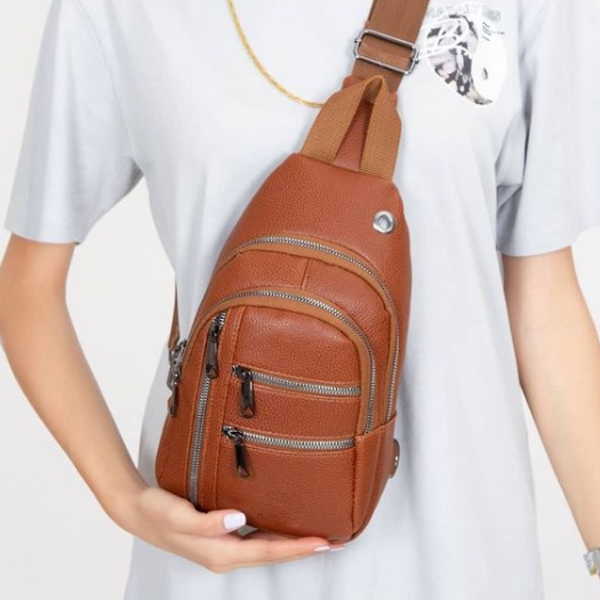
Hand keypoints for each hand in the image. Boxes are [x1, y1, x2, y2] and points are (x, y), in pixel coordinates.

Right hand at [108, 484, 345, 572]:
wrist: (138, 511)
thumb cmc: (158, 511)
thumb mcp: (178, 515)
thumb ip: (207, 521)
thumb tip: (237, 520)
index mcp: (220, 552)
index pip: (267, 552)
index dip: (297, 548)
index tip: (324, 542)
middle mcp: (226, 555)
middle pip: (272, 554)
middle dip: (303, 549)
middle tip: (335, 542)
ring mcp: (224, 549)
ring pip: (266, 549)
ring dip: (293, 545)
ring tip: (318, 537)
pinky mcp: (221, 539)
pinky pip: (256, 542)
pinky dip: (276, 538)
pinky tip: (284, 529)